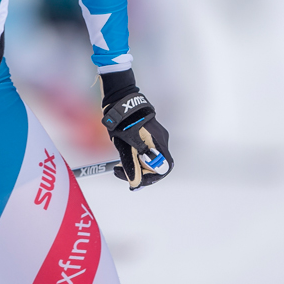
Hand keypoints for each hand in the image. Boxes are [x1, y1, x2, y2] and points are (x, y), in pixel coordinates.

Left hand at [101, 71, 172, 188]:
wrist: (121, 100)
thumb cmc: (122, 122)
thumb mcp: (124, 145)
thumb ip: (131, 164)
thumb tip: (134, 182)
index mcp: (158, 143)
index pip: (163, 168)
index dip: (150, 179)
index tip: (134, 182)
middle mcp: (162, 140)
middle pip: (158, 165)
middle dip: (143, 173)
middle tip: (125, 174)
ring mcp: (158, 136)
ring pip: (153, 159)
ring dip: (140, 166)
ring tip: (122, 165)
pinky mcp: (152, 134)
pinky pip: (150, 151)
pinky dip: (140, 157)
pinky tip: (127, 156)